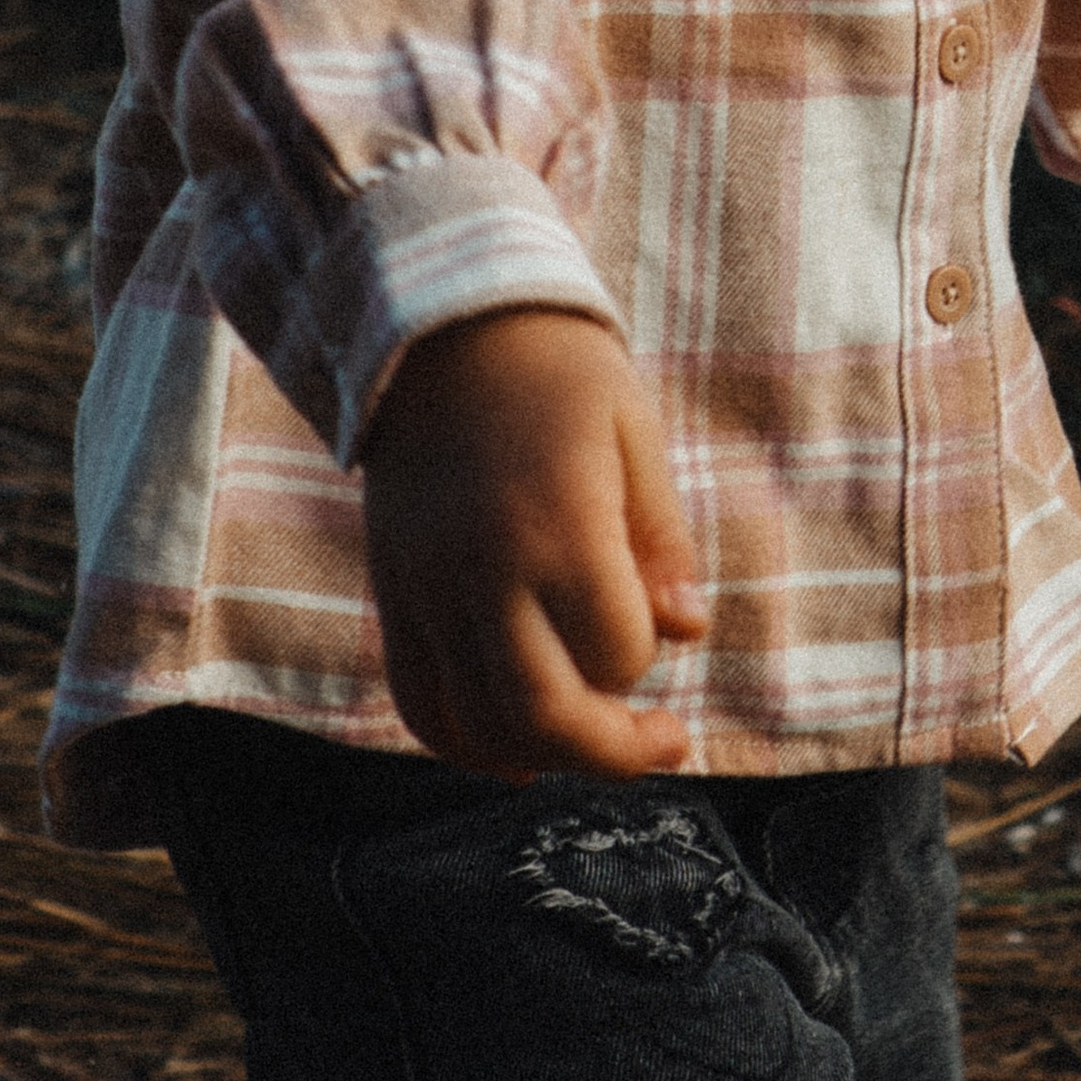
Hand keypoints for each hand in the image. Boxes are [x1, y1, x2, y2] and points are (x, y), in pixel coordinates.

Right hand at [360, 307, 709, 778]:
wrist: (437, 326)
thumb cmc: (555, 372)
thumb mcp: (633, 431)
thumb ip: (660, 538)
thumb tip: (689, 628)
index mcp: (558, 526)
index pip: (617, 652)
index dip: (649, 651)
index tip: (662, 618)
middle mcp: (484, 573)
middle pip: (541, 715)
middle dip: (610, 752)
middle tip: (660, 744)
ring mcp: (428, 590)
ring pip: (474, 726)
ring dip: (541, 755)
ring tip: (592, 744)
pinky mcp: (392, 595)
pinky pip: (417, 701)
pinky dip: (464, 741)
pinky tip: (513, 747)